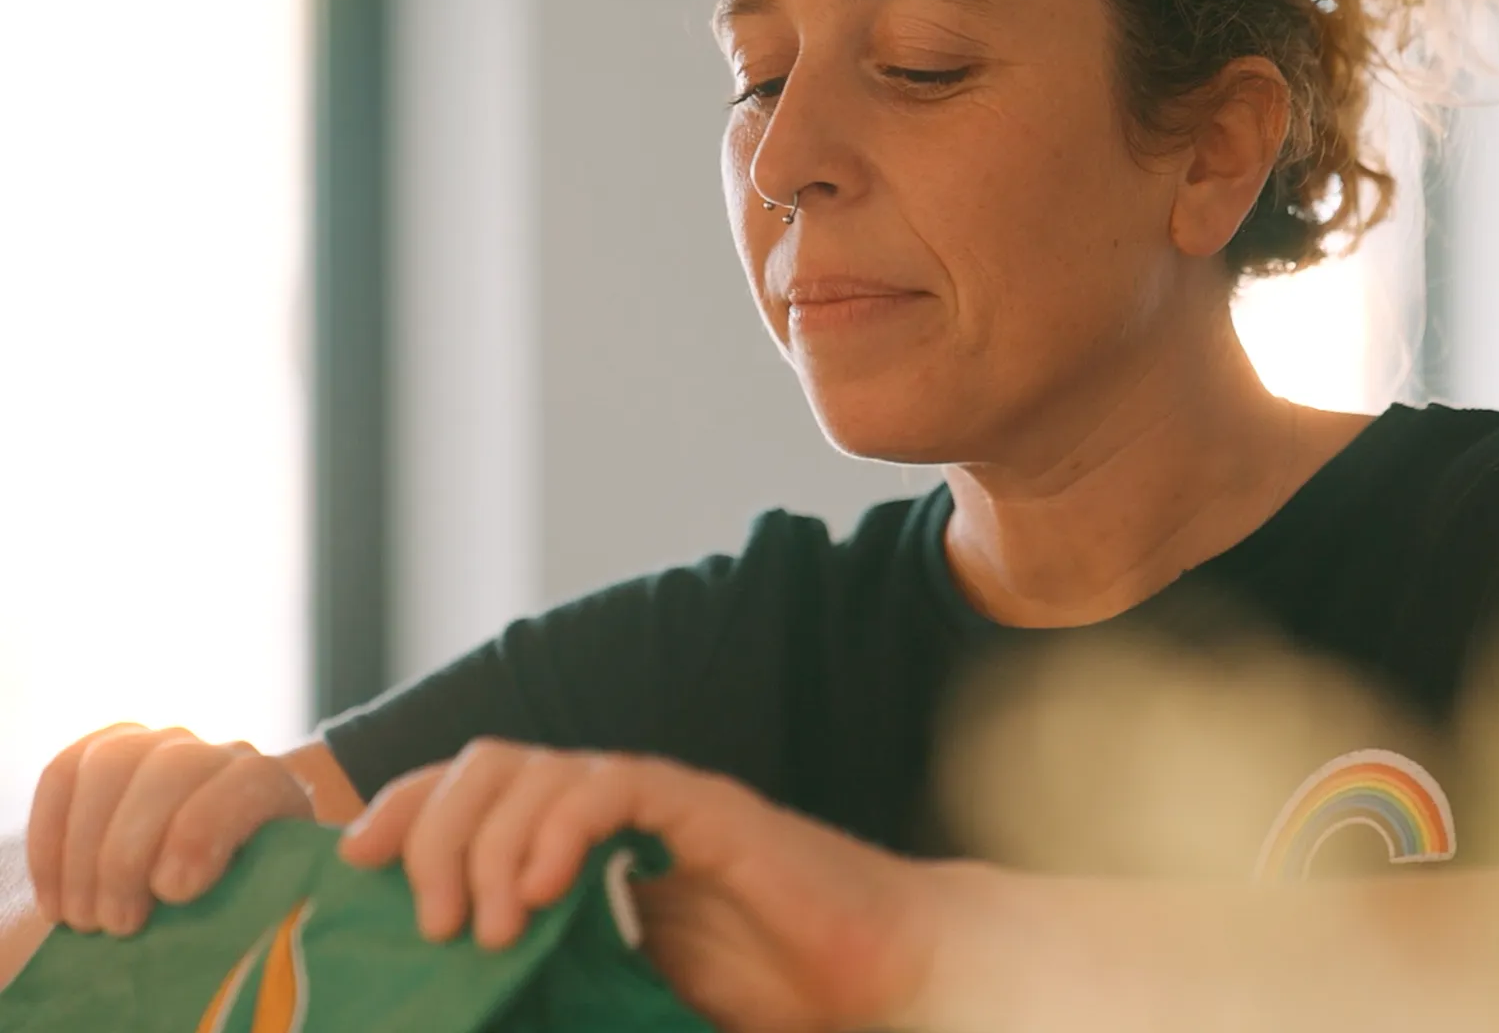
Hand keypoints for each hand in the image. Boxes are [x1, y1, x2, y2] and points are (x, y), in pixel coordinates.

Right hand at [27, 725, 312, 937]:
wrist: (190, 893)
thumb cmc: (228, 909)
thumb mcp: (252, 908)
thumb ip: (245, 902)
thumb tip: (222, 918)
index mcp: (271, 788)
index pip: (250, 781)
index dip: (205, 830)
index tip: (173, 891)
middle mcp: (216, 754)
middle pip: (173, 769)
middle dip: (131, 851)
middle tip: (119, 924)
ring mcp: (156, 746)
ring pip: (112, 764)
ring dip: (85, 850)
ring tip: (84, 920)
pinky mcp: (101, 752)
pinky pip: (63, 775)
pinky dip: (50, 840)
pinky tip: (56, 901)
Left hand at [338, 740, 941, 1032]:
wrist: (873, 971)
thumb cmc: (761, 989)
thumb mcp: (619, 993)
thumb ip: (550, 982)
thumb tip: (462, 1001)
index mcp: (579, 844)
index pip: (469, 793)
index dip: (404, 814)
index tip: (354, 869)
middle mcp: (608, 807)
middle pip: (485, 767)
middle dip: (432, 832)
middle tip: (431, 922)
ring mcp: (655, 800)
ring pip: (534, 771)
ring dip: (488, 844)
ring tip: (488, 928)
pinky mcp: (704, 806)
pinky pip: (612, 785)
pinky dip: (561, 827)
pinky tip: (544, 890)